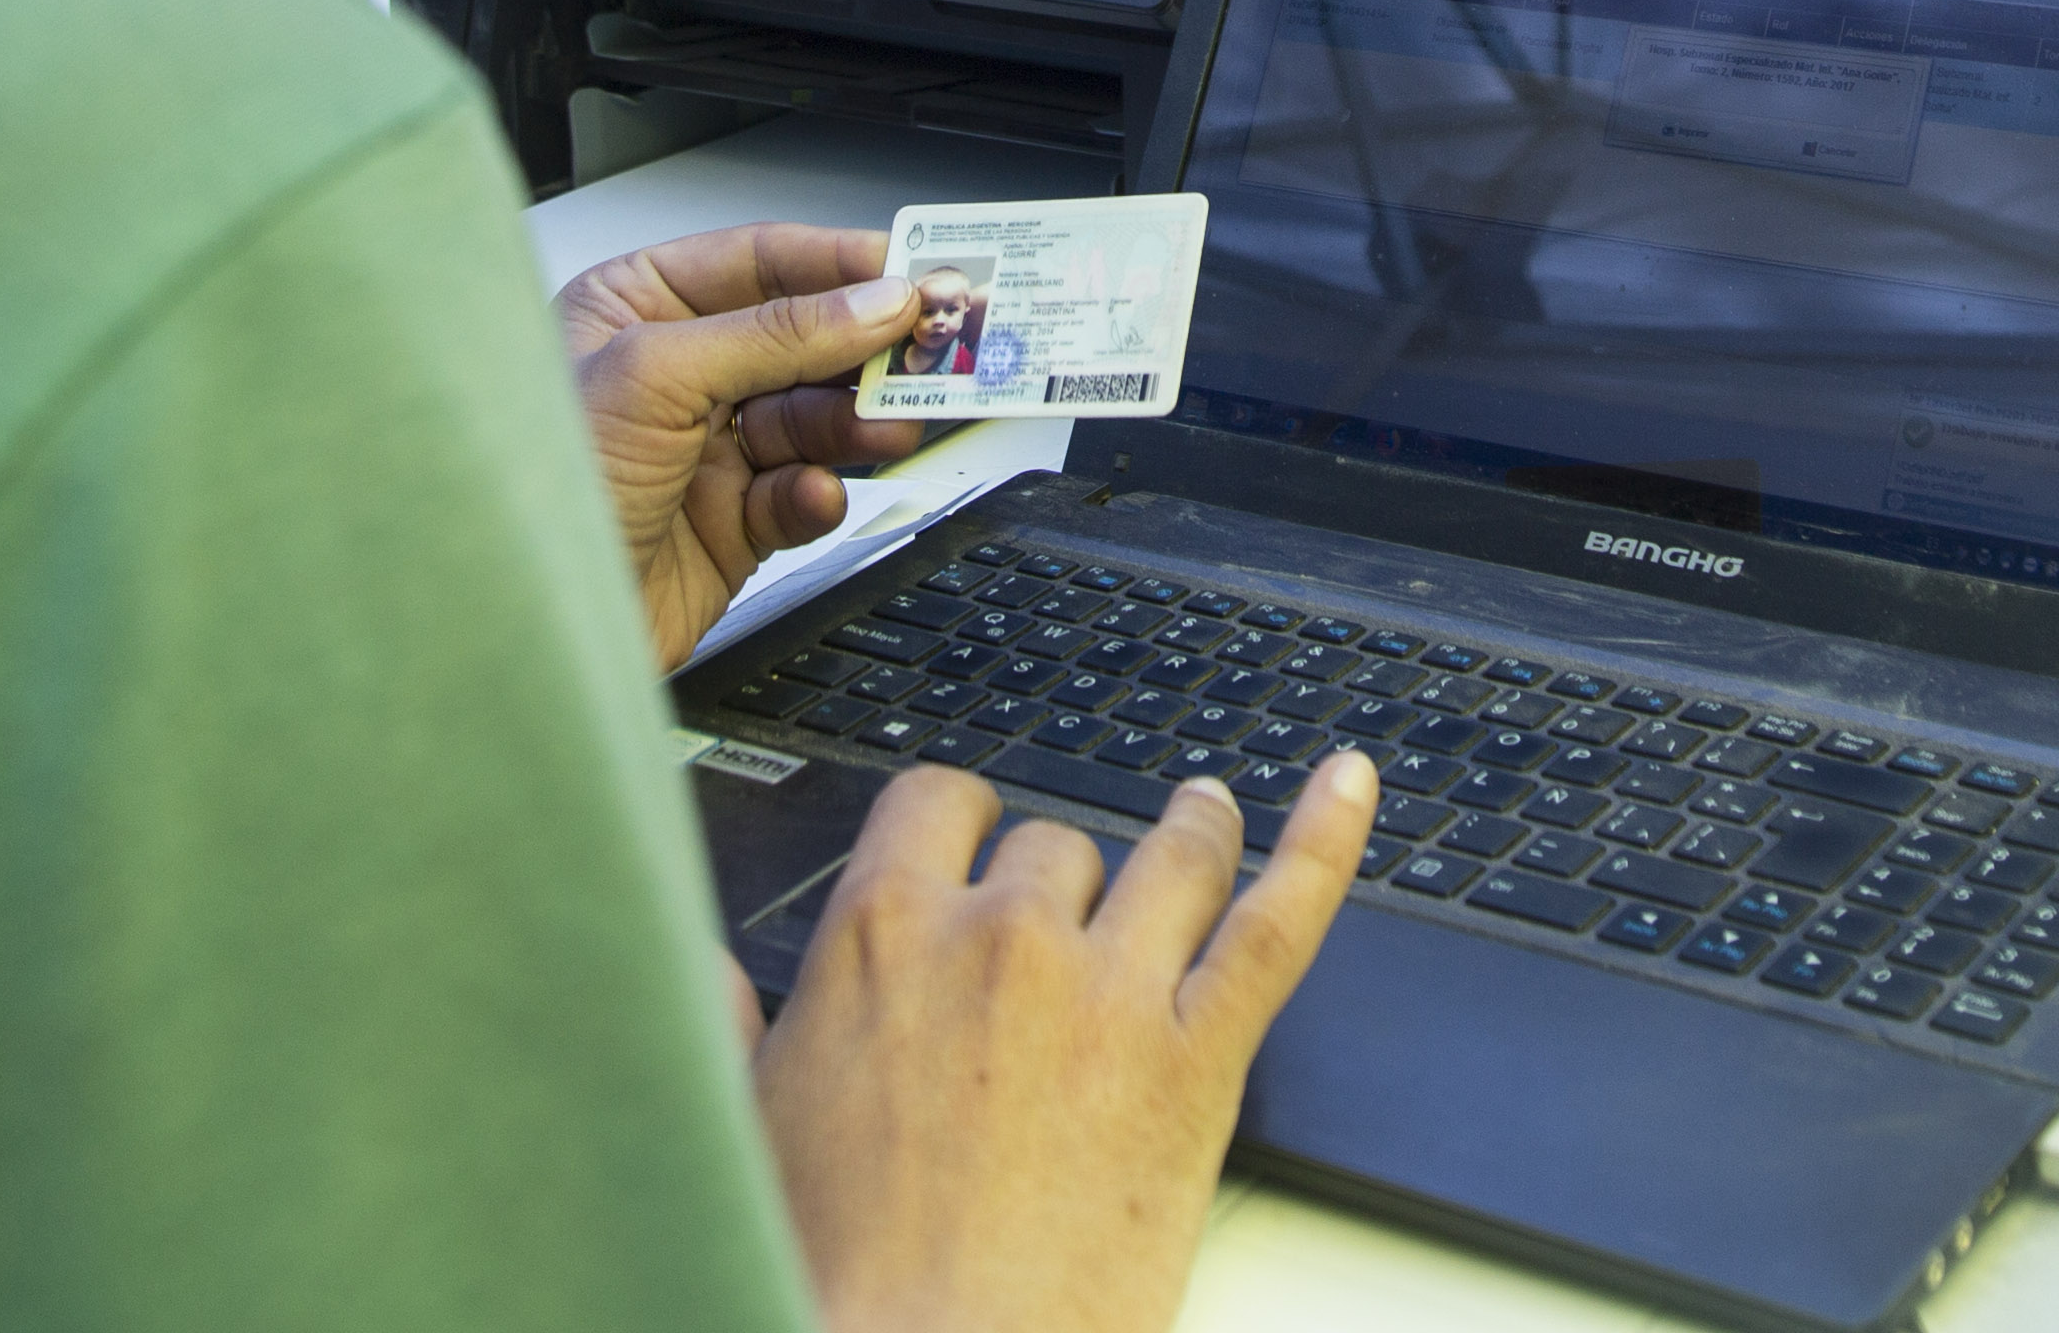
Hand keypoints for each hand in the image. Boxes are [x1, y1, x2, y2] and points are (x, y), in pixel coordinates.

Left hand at [552, 225, 929, 673]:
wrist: (512, 623)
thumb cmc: (531, 486)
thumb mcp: (657, 376)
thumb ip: (775, 334)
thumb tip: (870, 301)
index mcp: (634, 309)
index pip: (759, 263)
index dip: (841, 265)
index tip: (915, 271)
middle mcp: (671, 375)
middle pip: (801, 341)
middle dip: (865, 349)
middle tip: (932, 352)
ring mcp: (701, 452)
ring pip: (812, 419)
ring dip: (855, 422)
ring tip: (889, 426)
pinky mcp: (726, 526)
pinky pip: (798, 496)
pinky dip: (816, 495)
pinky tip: (811, 496)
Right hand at [757, 754, 1377, 1332]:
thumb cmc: (835, 1273)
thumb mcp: (744, 1125)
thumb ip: (729, 1023)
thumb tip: (710, 969)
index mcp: (880, 937)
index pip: (937, 804)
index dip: (964, 823)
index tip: (976, 839)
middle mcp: (999, 937)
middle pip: (1054, 845)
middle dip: (1063, 882)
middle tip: (1071, 927)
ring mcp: (1110, 990)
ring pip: (1170, 856)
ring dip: (1191, 830)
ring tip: (1206, 816)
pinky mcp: (1199, 1058)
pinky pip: (1279, 921)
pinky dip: (1323, 842)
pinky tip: (1348, 786)